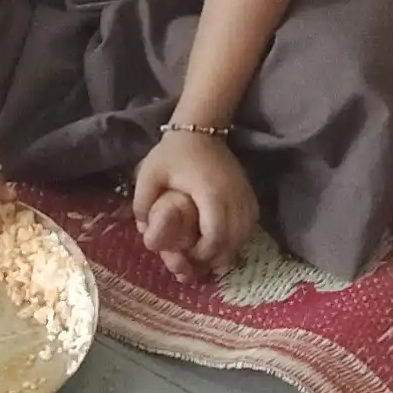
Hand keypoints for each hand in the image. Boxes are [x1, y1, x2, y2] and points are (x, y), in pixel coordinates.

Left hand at [132, 126, 259, 282]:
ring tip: (209, 255)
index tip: (188, 258)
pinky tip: (223, 242)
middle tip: (197, 264)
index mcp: (210, 193)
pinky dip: (238, 239)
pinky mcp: (251, 195)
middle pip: (233, 241)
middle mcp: (234, 197)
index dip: (203, 254)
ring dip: (228, 250)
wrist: (202, 128)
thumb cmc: (174, 152)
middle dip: (215, 258)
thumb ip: (142, 203)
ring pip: (244, 236)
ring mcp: (246, 196)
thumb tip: (143, 233)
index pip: (215, 236)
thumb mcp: (149, 173)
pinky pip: (250, 226)